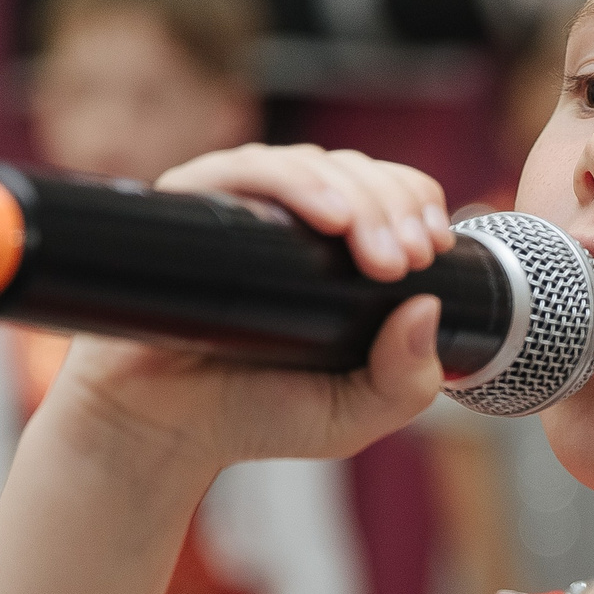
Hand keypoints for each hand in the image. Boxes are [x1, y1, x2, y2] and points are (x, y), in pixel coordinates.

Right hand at [44, 144, 454, 476]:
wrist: (161, 429)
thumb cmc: (255, 414)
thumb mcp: (353, 414)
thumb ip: (405, 382)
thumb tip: (427, 308)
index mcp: (336, 248)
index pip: (388, 192)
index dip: (416, 205)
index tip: (432, 249)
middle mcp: (290, 216)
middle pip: (357, 173)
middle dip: (394, 209)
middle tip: (407, 261)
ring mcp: (242, 206)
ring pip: (312, 164)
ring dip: (357, 197)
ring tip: (378, 254)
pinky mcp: (192, 202)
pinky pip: (246, 170)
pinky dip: (295, 183)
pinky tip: (327, 219)